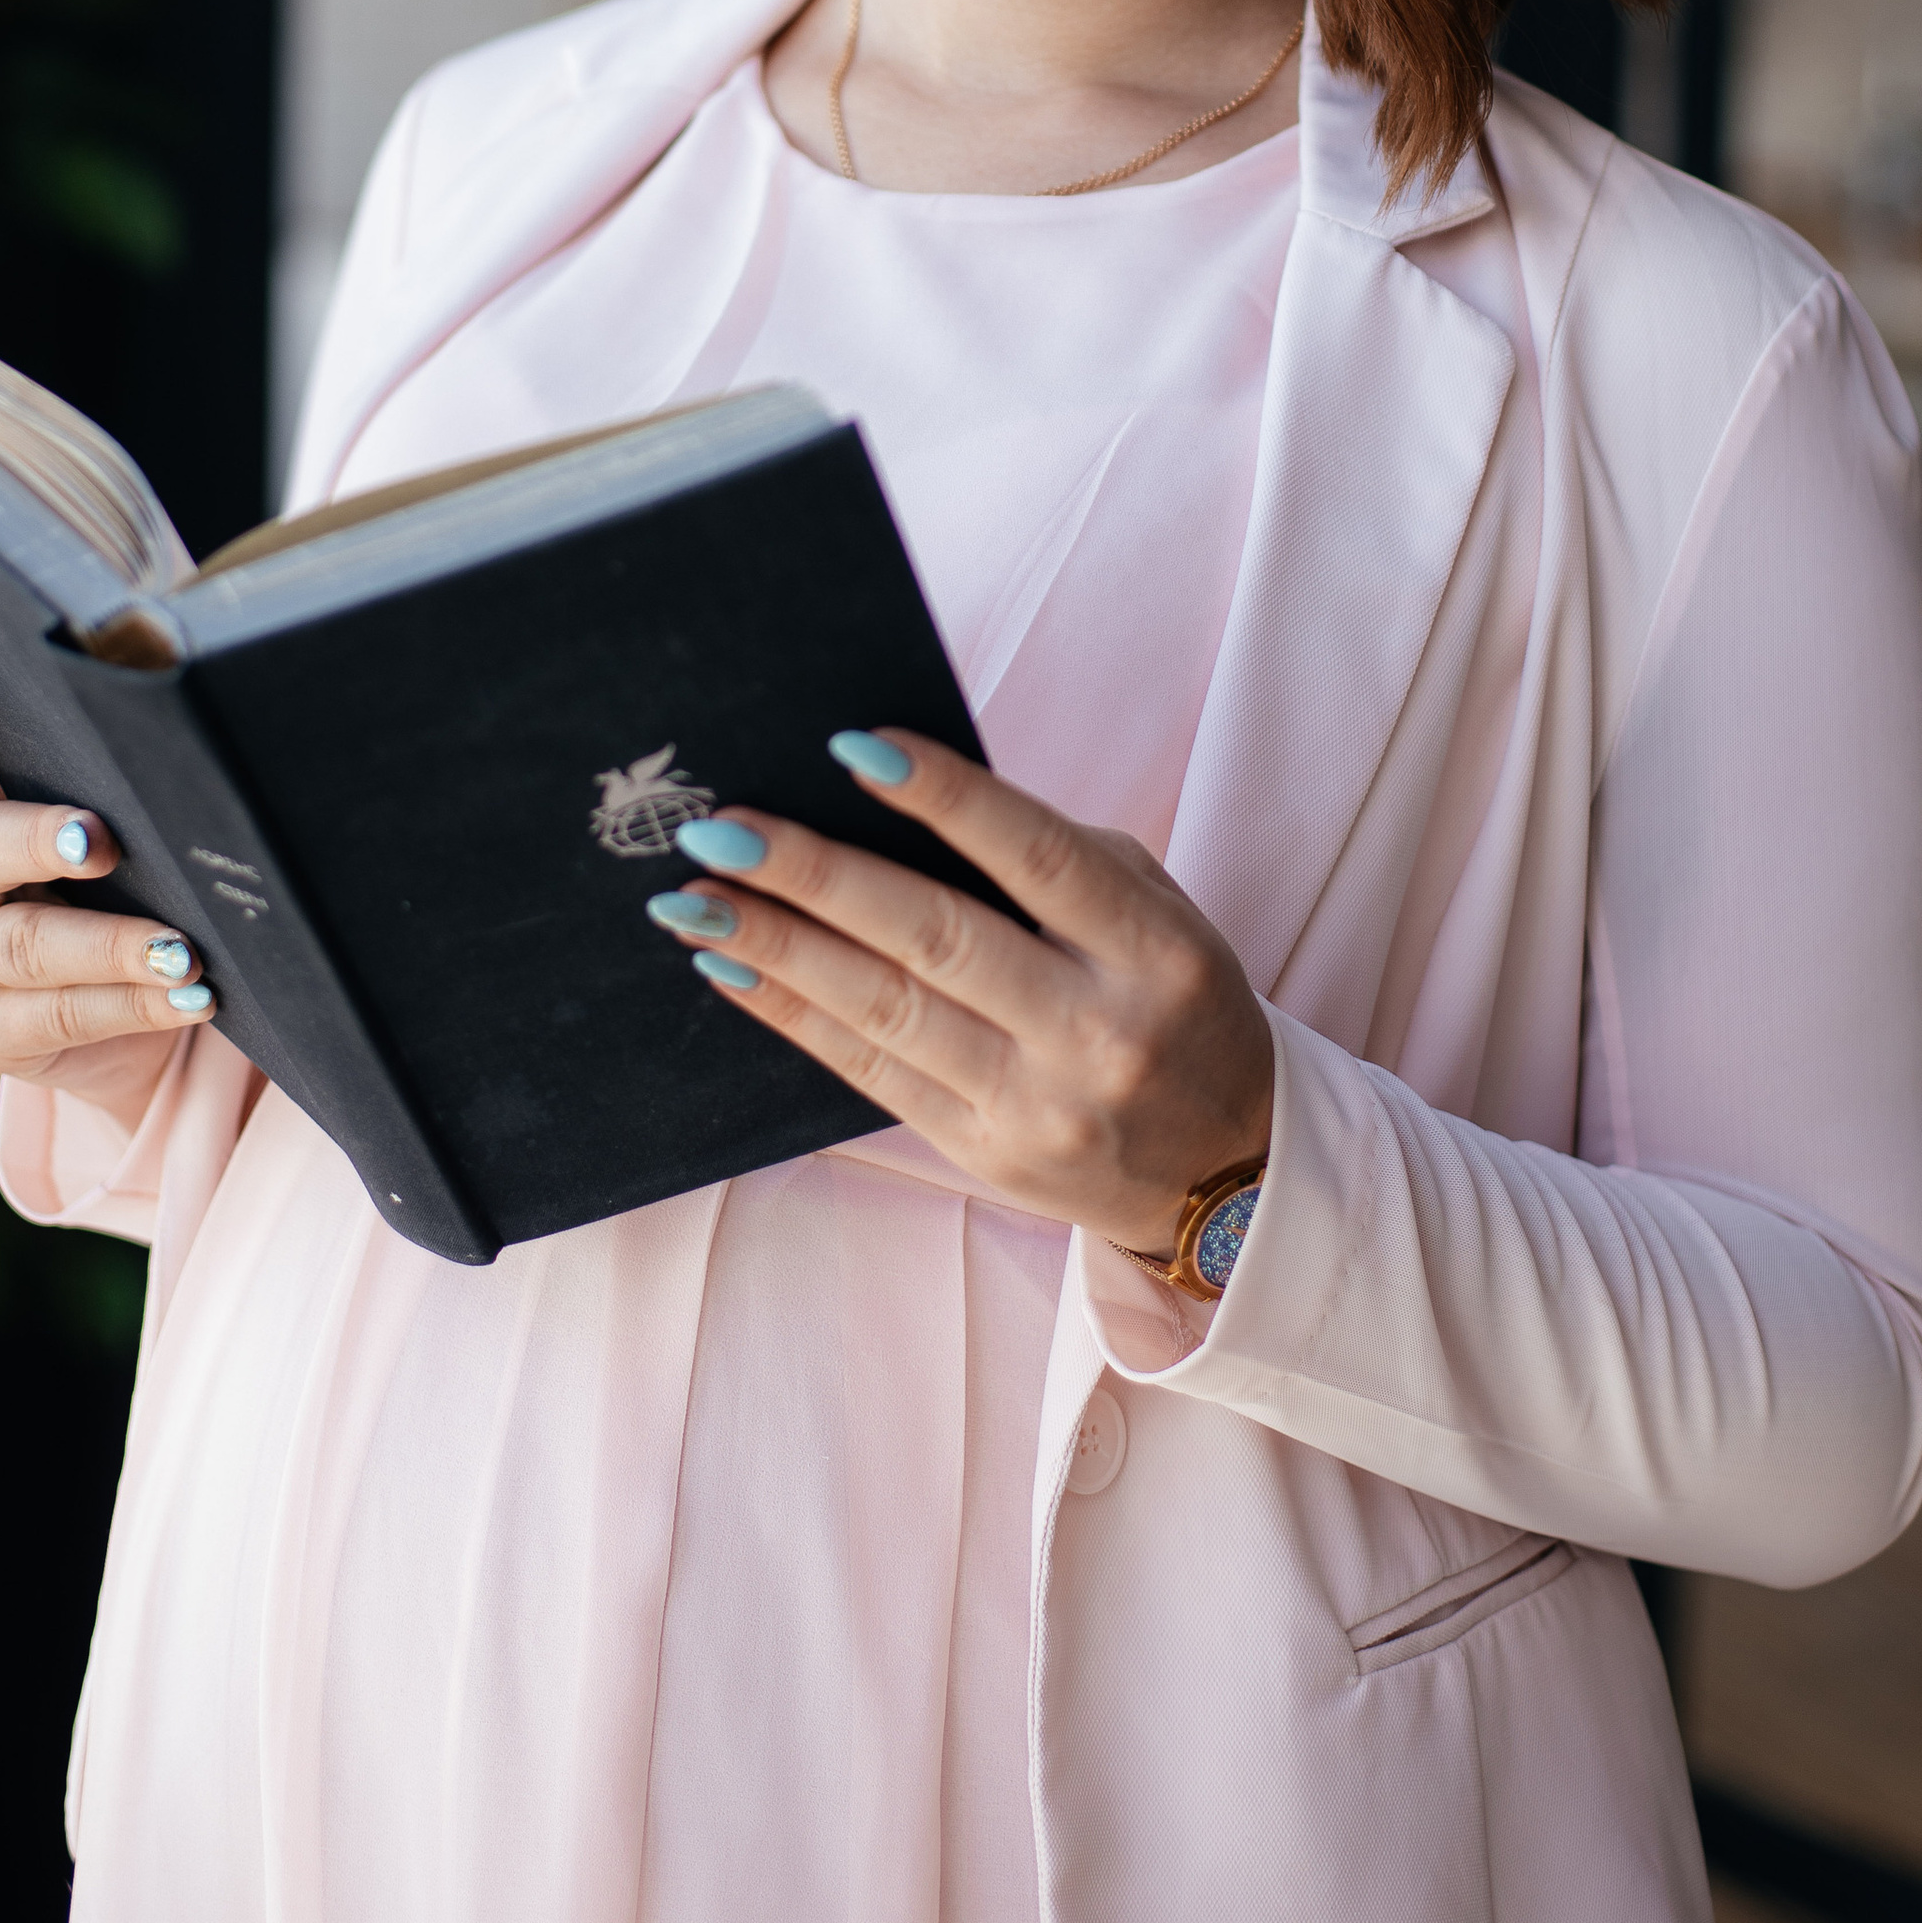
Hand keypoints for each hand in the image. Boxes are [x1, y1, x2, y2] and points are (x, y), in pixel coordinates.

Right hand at [0, 640, 210, 1090]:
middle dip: (35, 840)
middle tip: (100, 839)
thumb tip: (176, 710)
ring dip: (110, 945)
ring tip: (181, 947)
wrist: (91, 1000)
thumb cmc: (92, 866)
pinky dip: (131, 1005)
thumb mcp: (80, 804)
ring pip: (21, 945)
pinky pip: (54, 1018)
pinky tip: (188, 994)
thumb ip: (92, 762)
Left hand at [647, 732, 1272, 1252]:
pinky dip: (793, 1017)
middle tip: (721, 827)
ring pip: (886, 1011)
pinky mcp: (988, 1156)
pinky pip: (870, 1076)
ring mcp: (1039, 1104)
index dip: (944, 798)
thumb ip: (1056, 860)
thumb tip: (906, 799)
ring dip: (778, 948)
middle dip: (817, 876)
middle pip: (936, 937)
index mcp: (1155, 951)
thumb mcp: (1158, 918)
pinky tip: (731, 967)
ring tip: (691, 897)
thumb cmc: (1175, 1005)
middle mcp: (1098, 1030)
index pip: (1036, 857)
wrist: (1229, 1175)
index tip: (850, 747)